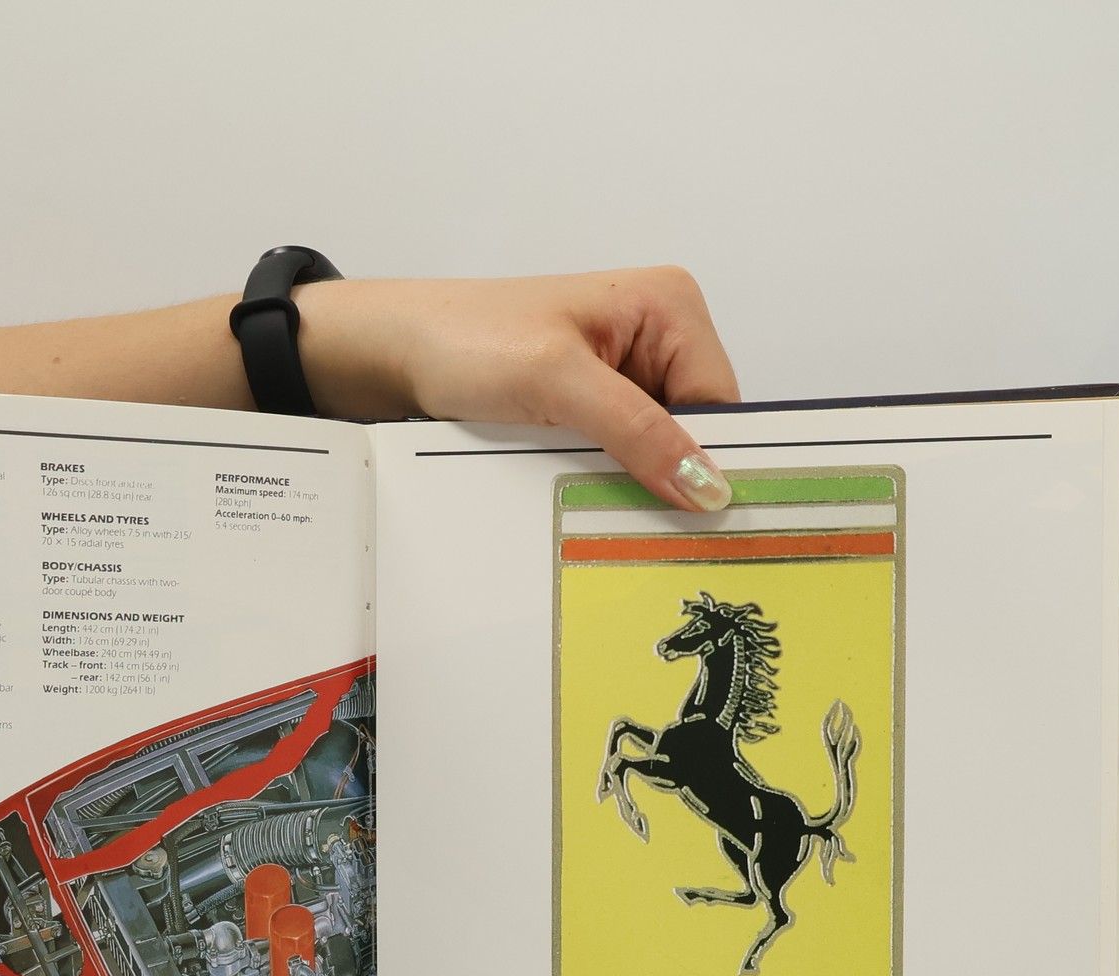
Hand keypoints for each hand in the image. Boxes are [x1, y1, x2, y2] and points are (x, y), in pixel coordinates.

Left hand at [297, 267, 740, 510]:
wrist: (396, 352)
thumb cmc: (468, 341)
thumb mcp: (557, 382)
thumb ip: (636, 430)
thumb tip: (707, 486)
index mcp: (669, 305)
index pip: (723, 402)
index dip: (713, 460)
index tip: (704, 520)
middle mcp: (657, 333)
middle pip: (696, 428)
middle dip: (673, 475)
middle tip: (651, 527)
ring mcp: (625, 371)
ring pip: (659, 448)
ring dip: (637, 482)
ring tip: (610, 513)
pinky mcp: (592, 403)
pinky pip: (622, 453)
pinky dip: (609, 479)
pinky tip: (589, 500)